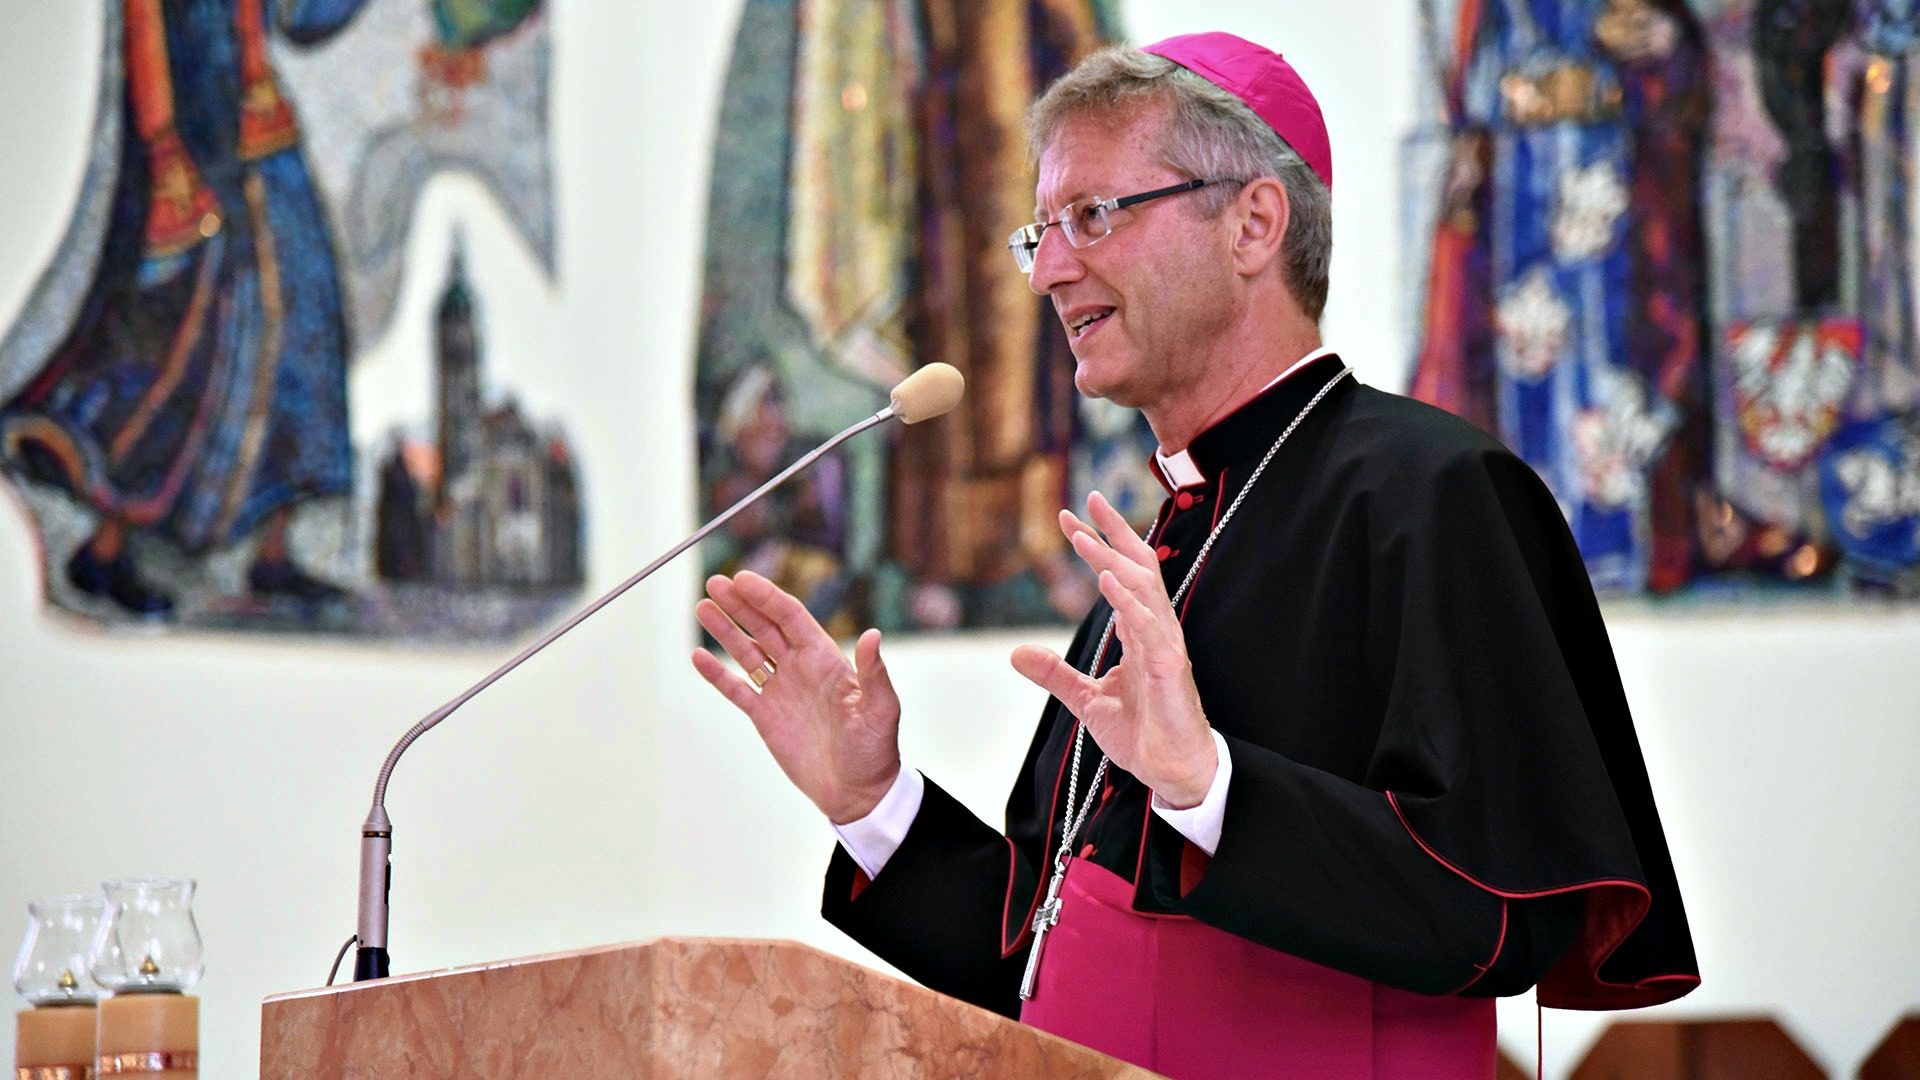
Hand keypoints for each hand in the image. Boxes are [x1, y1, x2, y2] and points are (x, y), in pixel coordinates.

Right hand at [691, 571, 902, 823]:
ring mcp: (781, 691)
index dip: (766, 597)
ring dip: (725, 630)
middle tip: (715, 582)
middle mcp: (801, 669)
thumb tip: (874, 636)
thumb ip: (873, 674)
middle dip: (740, 604)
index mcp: (826, 660)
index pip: (791, 618)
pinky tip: (698, 657)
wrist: (858, 793)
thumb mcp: (880, 711)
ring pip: (747, 652)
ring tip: (703, 607)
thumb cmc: (875, 752)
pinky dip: (717, 674)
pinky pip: (737, 689)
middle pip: (764, 627)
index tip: (742, 580)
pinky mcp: (766, 716)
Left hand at [1009, 492, 1217, 807]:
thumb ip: (1055, 674)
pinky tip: (1108, 581)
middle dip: (1114, 531)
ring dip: (1112, 559)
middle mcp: (1156, 630)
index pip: (1122, 574)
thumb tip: (1017, 652)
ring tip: (1084, 536)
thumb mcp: (1087, 699)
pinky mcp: (1169, 668)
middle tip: (1088, 498)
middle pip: (1140, 566)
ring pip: (1142, 588)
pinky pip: (1149, 627)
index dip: (1098, 544)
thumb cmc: (1141, 733)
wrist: (1169, 770)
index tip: (1069, 519)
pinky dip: (1129, 601)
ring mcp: (1165, 646)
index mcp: (1140, 632)